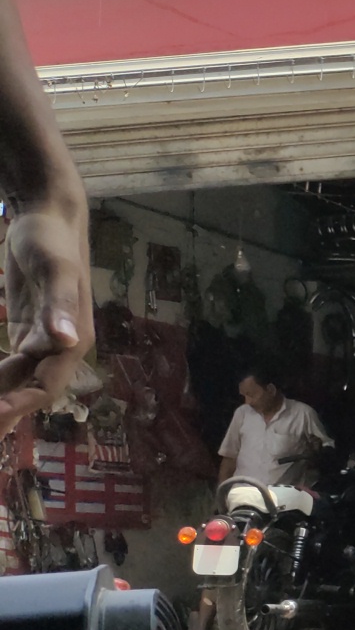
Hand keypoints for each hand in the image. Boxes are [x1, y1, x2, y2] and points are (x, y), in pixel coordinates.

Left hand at [0, 202, 92, 433]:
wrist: (47, 217)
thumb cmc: (50, 240)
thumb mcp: (54, 269)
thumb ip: (60, 305)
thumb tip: (67, 340)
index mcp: (72, 341)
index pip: (46, 386)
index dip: (19, 405)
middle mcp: (61, 348)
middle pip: (32, 391)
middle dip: (7, 412)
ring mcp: (43, 342)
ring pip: (20, 382)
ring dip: (1, 398)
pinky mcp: (27, 332)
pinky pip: (11, 366)